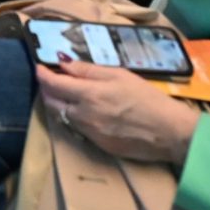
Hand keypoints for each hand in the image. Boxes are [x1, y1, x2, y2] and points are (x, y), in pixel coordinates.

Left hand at [35, 61, 200, 165]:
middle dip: (47, 90)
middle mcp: (84, 115)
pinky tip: (84, 112)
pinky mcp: (98, 146)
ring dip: (59, 105)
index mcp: (89, 94)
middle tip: (51, 80)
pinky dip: (74, 118)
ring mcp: (90, 133)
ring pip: (62, 117)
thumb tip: (64, 63)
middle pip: (51, 103)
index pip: (53, 84)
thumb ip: (88, 70)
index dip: (42, 74)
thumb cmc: (147, 98)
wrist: (170, 132)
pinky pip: (78, 130)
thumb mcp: (119, 75)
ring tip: (66, 95)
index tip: (39, 67)